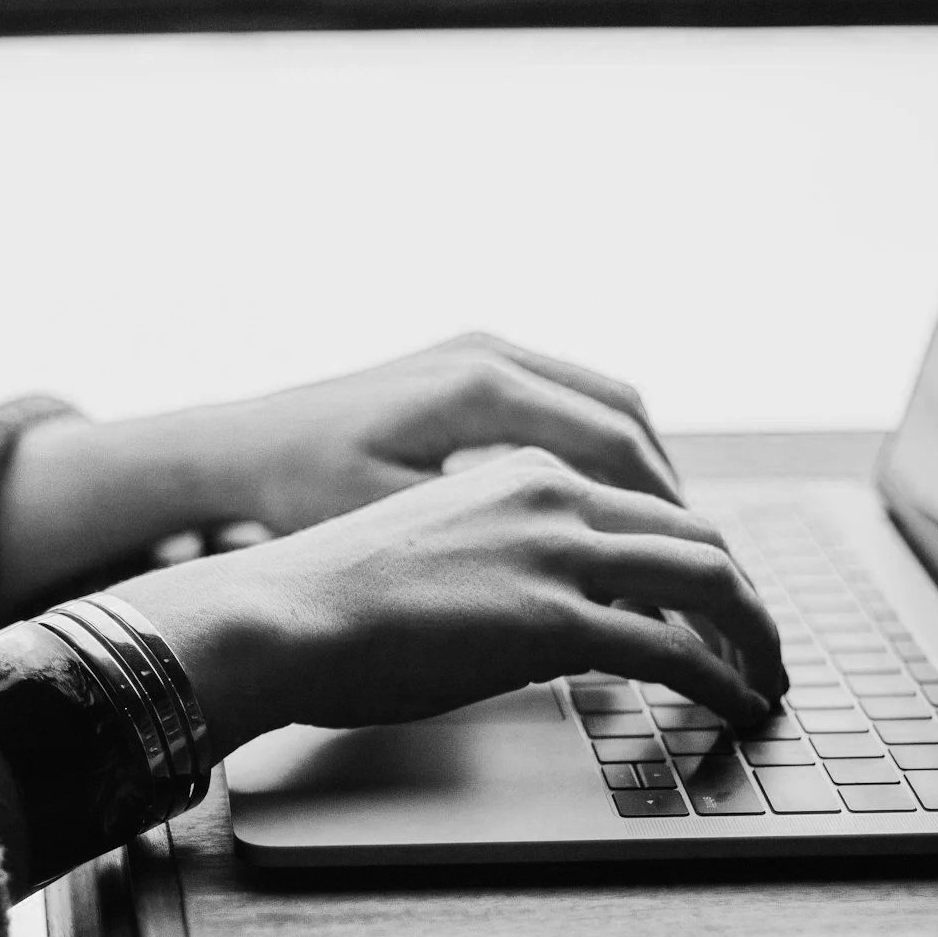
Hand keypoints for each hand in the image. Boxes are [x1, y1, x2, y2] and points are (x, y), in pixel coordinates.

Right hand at [110, 448, 783, 758]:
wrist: (277, 614)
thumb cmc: (327, 599)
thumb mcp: (433, 551)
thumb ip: (502, 565)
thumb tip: (541, 623)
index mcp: (522, 471)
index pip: (647, 506)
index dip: (697, 558)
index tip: (715, 605)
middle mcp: (553, 495)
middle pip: (697, 534)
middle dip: (746, 597)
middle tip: (764, 647)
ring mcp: (557, 552)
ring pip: (707, 579)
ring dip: (753, 635)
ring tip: (766, 680)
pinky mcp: (553, 619)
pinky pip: (674, 650)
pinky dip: (722, 680)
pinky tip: (736, 707)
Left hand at [202, 332, 679, 534]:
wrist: (239, 448)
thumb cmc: (302, 493)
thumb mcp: (398, 526)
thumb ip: (497, 547)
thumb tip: (592, 587)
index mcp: (480, 389)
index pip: (613, 445)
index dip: (663, 511)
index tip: (693, 567)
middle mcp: (490, 354)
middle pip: (624, 416)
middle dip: (668, 490)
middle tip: (698, 558)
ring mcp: (480, 349)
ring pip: (603, 400)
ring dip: (641, 465)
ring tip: (665, 535)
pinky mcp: (467, 362)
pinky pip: (565, 397)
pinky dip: (600, 447)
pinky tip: (604, 503)